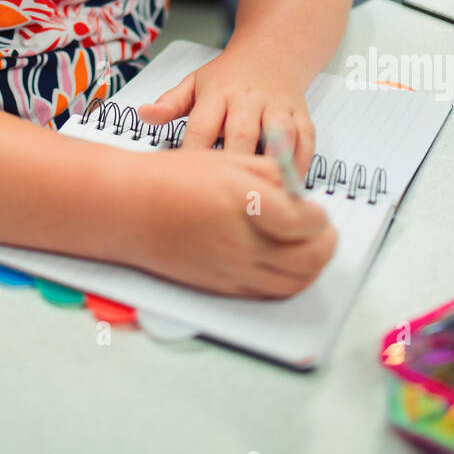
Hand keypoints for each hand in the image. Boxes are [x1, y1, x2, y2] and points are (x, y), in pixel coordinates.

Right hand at [125, 149, 336, 297]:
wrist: (128, 208)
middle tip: (325, 232)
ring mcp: (232, 269)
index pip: (305, 223)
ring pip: (293, 283)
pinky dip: (287, 282)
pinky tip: (283, 263)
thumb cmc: (171, 178)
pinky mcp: (221, 286)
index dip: (319, 217)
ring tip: (309, 249)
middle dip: (325, 246)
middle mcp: (242, 241)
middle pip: (308, 260)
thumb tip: (300, 195)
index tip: (317, 209)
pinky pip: (268, 293)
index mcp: (245, 202)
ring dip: (311, 268)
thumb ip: (270, 175)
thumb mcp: (227, 160)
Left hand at [137, 50, 315, 179]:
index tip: (188, 181)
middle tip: (229, 197)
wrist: (272, 51)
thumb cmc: (229, 75)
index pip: (202, 126)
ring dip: (274, 164)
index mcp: (217, 93)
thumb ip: (171, 103)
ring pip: (278, 135)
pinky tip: (293, 186)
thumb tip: (142, 115)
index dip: (194, 153)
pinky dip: (301, 162)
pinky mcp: (300, 113)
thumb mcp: (195, 83)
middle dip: (235, 162)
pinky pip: (305, 138)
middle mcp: (248, 99)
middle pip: (241, 132)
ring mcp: (277, 106)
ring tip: (267, 195)